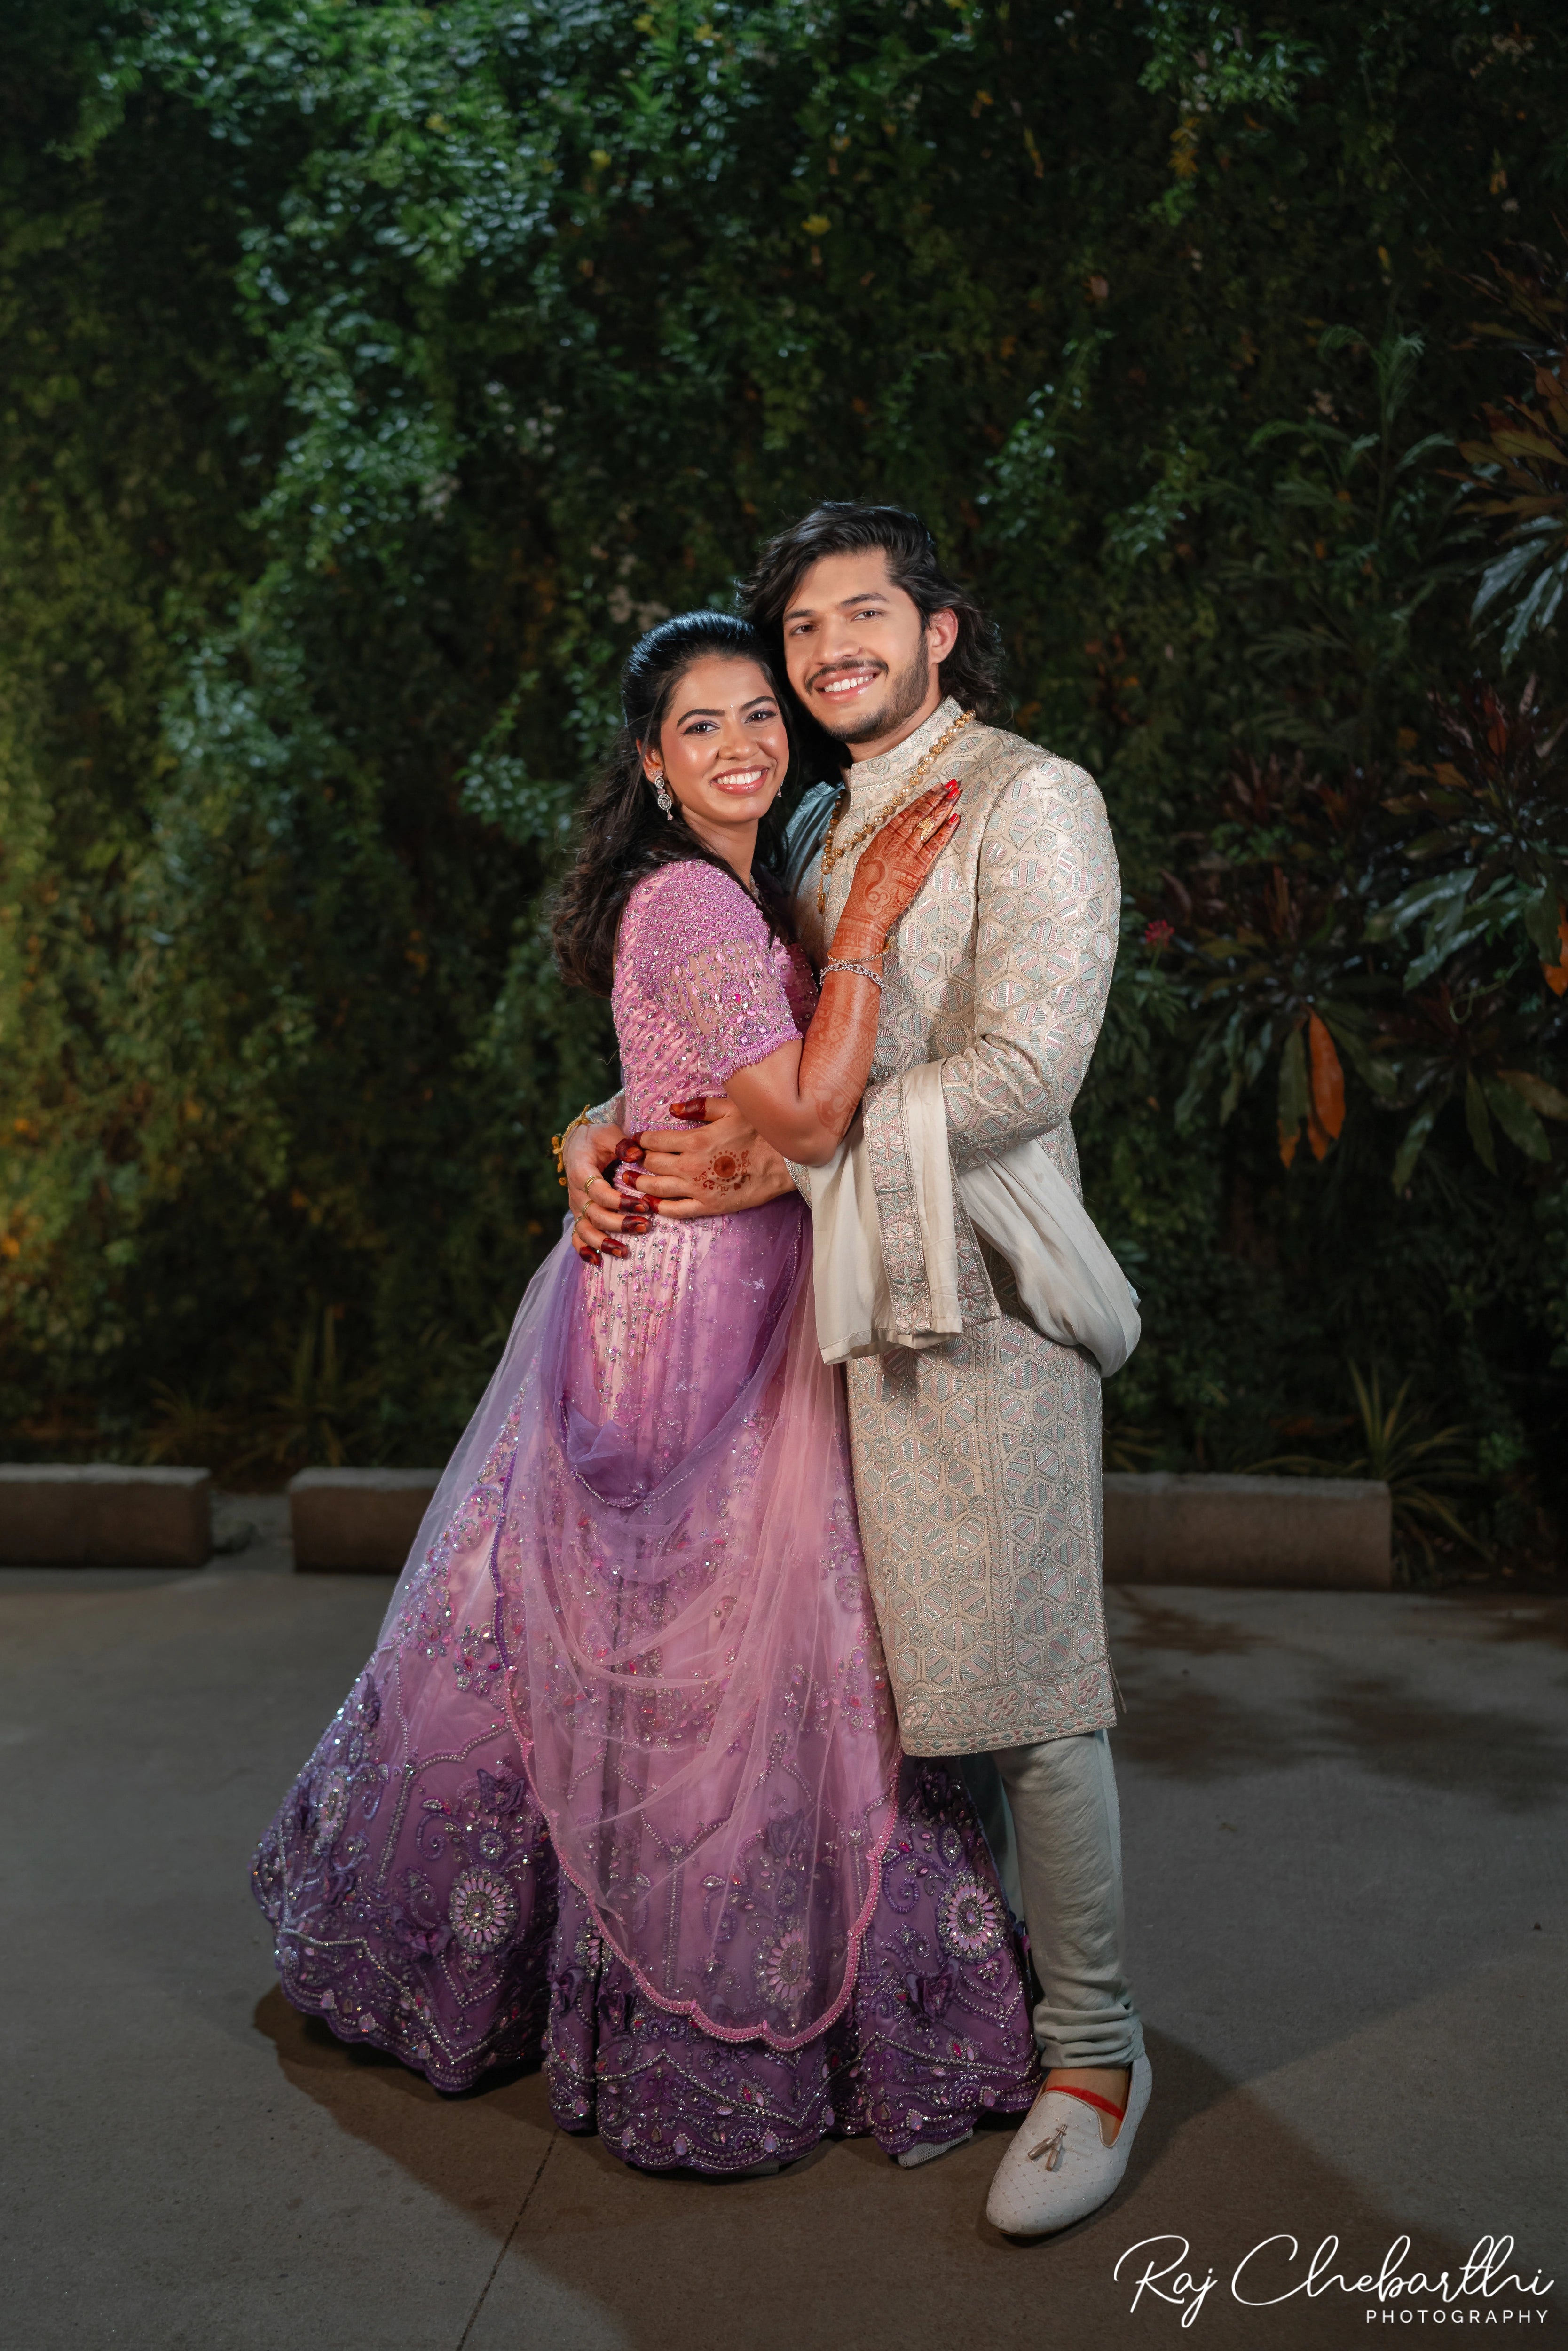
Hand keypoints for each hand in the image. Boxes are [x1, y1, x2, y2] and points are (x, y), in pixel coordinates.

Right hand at [564, 1118, 646, 1263]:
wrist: (578, 1144)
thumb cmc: (597, 1138)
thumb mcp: (609, 1133)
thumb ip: (622, 1143)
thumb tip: (636, 1154)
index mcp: (582, 1172)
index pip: (599, 1193)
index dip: (620, 1202)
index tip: (644, 1205)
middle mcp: (576, 1193)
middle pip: (594, 1215)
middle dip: (619, 1224)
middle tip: (645, 1226)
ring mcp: (577, 1207)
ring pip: (585, 1230)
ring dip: (603, 1243)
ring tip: (624, 1252)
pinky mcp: (579, 1215)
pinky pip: (577, 1236)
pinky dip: (585, 1250)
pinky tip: (598, 1262)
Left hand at [629, 1096, 794, 1218]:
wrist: (785, 1162)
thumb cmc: (760, 1132)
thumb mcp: (731, 1109)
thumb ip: (699, 1107)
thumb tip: (671, 1109)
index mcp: (694, 1140)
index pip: (654, 1141)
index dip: (642, 1139)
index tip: (637, 1139)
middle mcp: (690, 1166)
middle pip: (652, 1164)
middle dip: (637, 1160)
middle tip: (630, 1159)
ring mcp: (698, 1189)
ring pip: (657, 1189)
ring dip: (640, 1184)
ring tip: (630, 1181)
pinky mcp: (709, 1206)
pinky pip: (676, 1211)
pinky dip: (660, 1207)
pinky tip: (652, 1203)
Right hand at [833, 779, 961, 962]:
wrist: (865, 911)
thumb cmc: (866, 891)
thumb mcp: (869, 862)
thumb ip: (881, 847)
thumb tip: (892, 837)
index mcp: (881, 840)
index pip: (904, 814)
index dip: (920, 800)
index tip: (933, 789)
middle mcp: (894, 843)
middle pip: (918, 815)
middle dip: (935, 798)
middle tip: (949, 785)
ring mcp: (906, 854)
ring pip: (927, 826)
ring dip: (942, 809)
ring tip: (955, 795)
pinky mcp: (917, 868)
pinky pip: (934, 845)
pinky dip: (945, 832)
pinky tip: (955, 820)